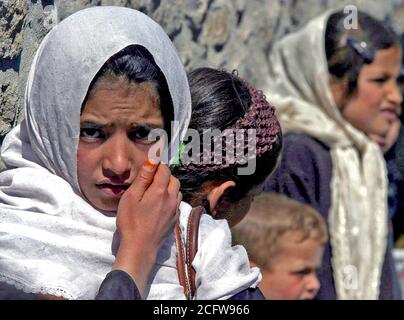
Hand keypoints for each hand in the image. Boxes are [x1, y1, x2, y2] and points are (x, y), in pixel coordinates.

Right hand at [112, 159, 181, 296]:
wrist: (140, 248)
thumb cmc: (131, 222)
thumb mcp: (131, 197)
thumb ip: (143, 178)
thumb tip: (152, 161)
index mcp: (160, 191)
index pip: (165, 170)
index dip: (157, 166)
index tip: (148, 169)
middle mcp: (172, 199)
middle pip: (173, 179)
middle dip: (164, 176)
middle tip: (149, 181)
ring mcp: (175, 210)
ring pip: (177, 191)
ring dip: (168, 188)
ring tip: (154, 193)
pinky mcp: (175, 219)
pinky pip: (176, 203)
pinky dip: (170, 199)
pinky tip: (158, 206)